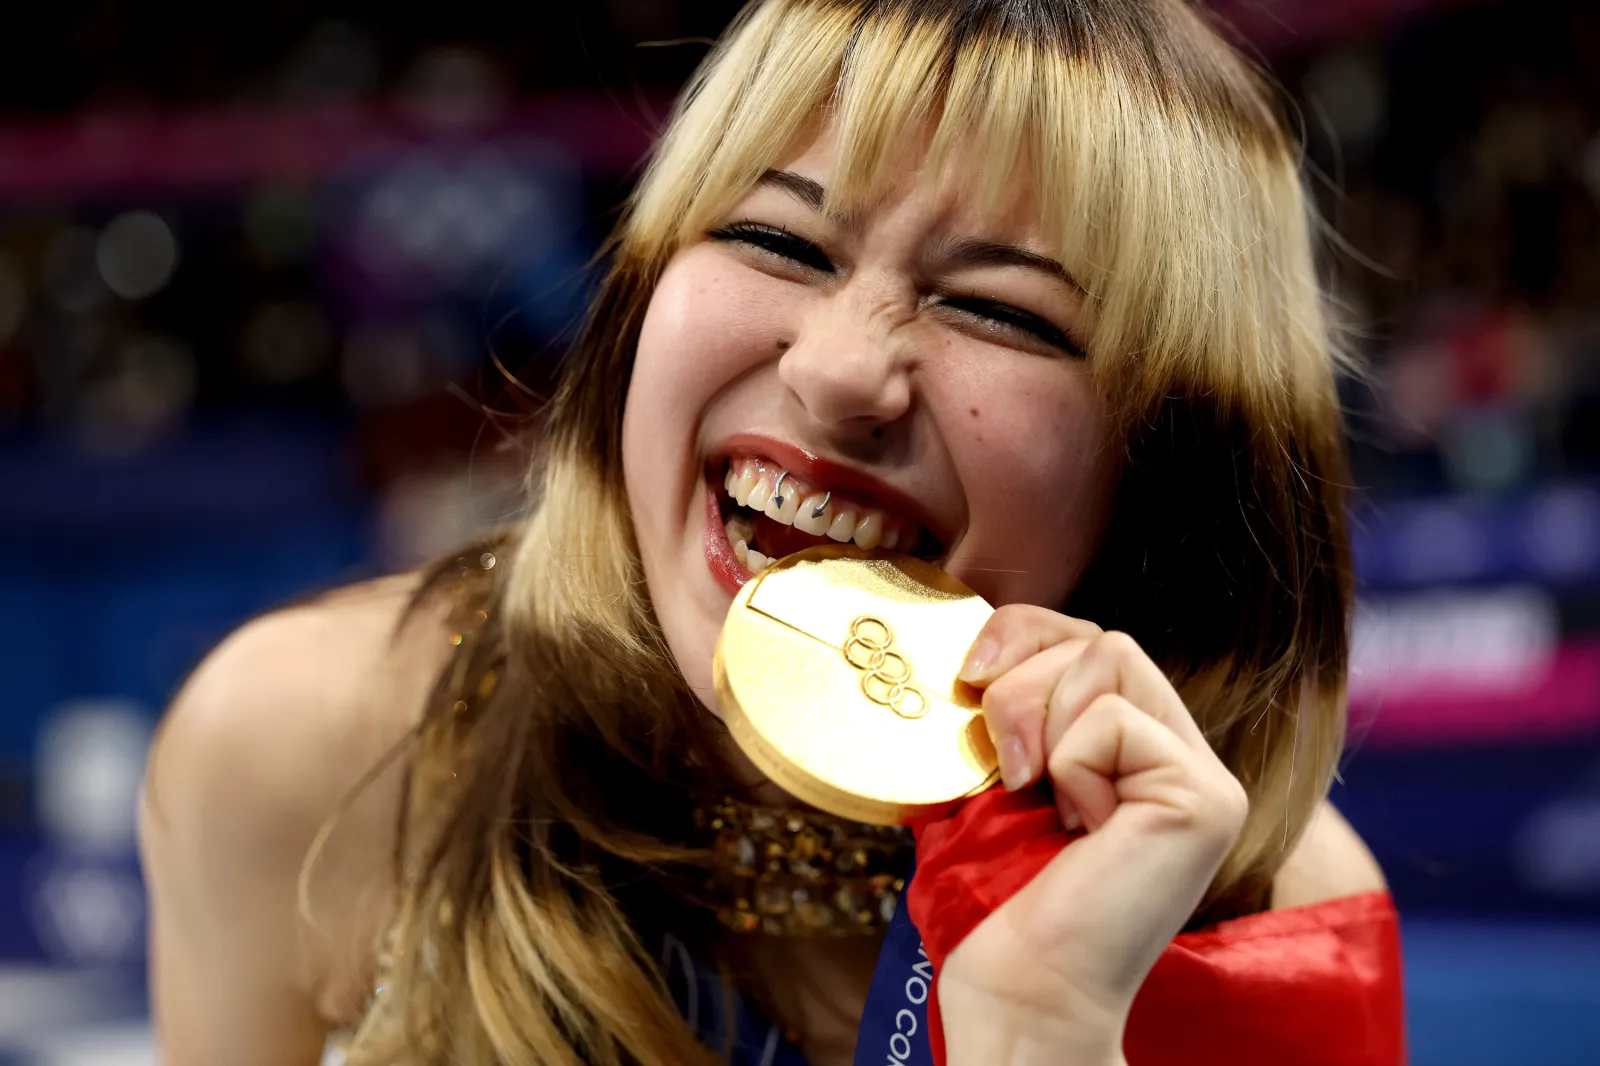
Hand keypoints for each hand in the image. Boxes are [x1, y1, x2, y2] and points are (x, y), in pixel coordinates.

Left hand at [935, 606, 1248, 1065]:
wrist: (1023, 989)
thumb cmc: (1000, 898)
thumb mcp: (999, 774)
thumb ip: (1014, 704)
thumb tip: (981, 646)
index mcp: (1139, 751)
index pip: (1091, 640)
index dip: (1025, 633)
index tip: (969, 675)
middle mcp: (1185, 758)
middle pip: (1102, 638)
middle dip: (1022, 675)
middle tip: (1002, 757)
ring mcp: (1204, 777)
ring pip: (1110, 655)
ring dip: (1039, 717)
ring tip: (1035, 792)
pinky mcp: (1204, 797)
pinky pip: (1110, 719)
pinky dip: (1069, 765)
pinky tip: (1080, 828)